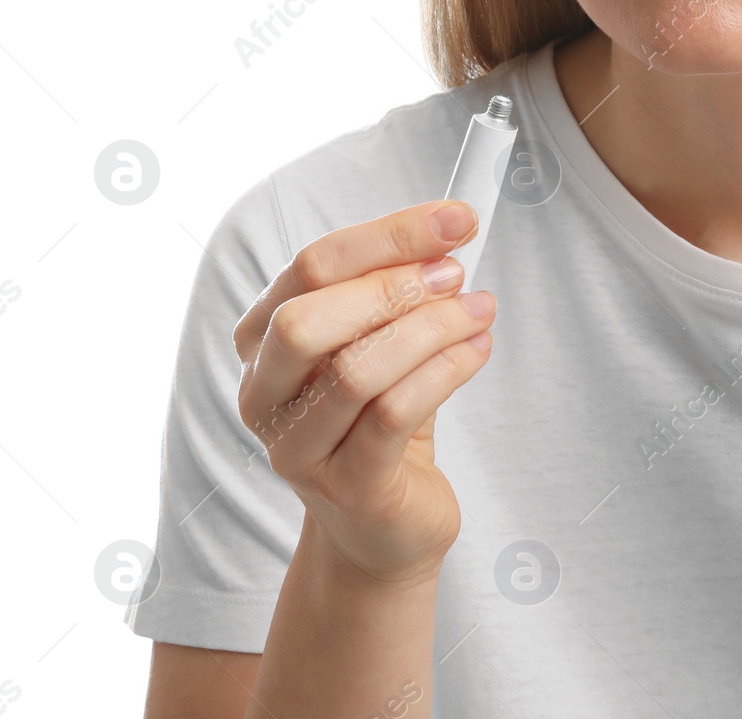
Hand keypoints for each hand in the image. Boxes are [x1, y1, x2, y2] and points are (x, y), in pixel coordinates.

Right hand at [232, 201, 497, 583]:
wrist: (385, 523)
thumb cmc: (380, 417)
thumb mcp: (376, 341)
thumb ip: (392, 288)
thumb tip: (448, 232)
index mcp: (262, 339)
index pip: (312, 265)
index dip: (389, 235)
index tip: (454, 219)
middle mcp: (263, 394)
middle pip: (309, 317)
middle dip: (393, 284)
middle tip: (456, 273)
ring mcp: (297, 448)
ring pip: (356, 369)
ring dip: (432, 327)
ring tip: (479, 309)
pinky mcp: (346, 487)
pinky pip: (394, 413)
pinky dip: (446, 370)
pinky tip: (478, 349)